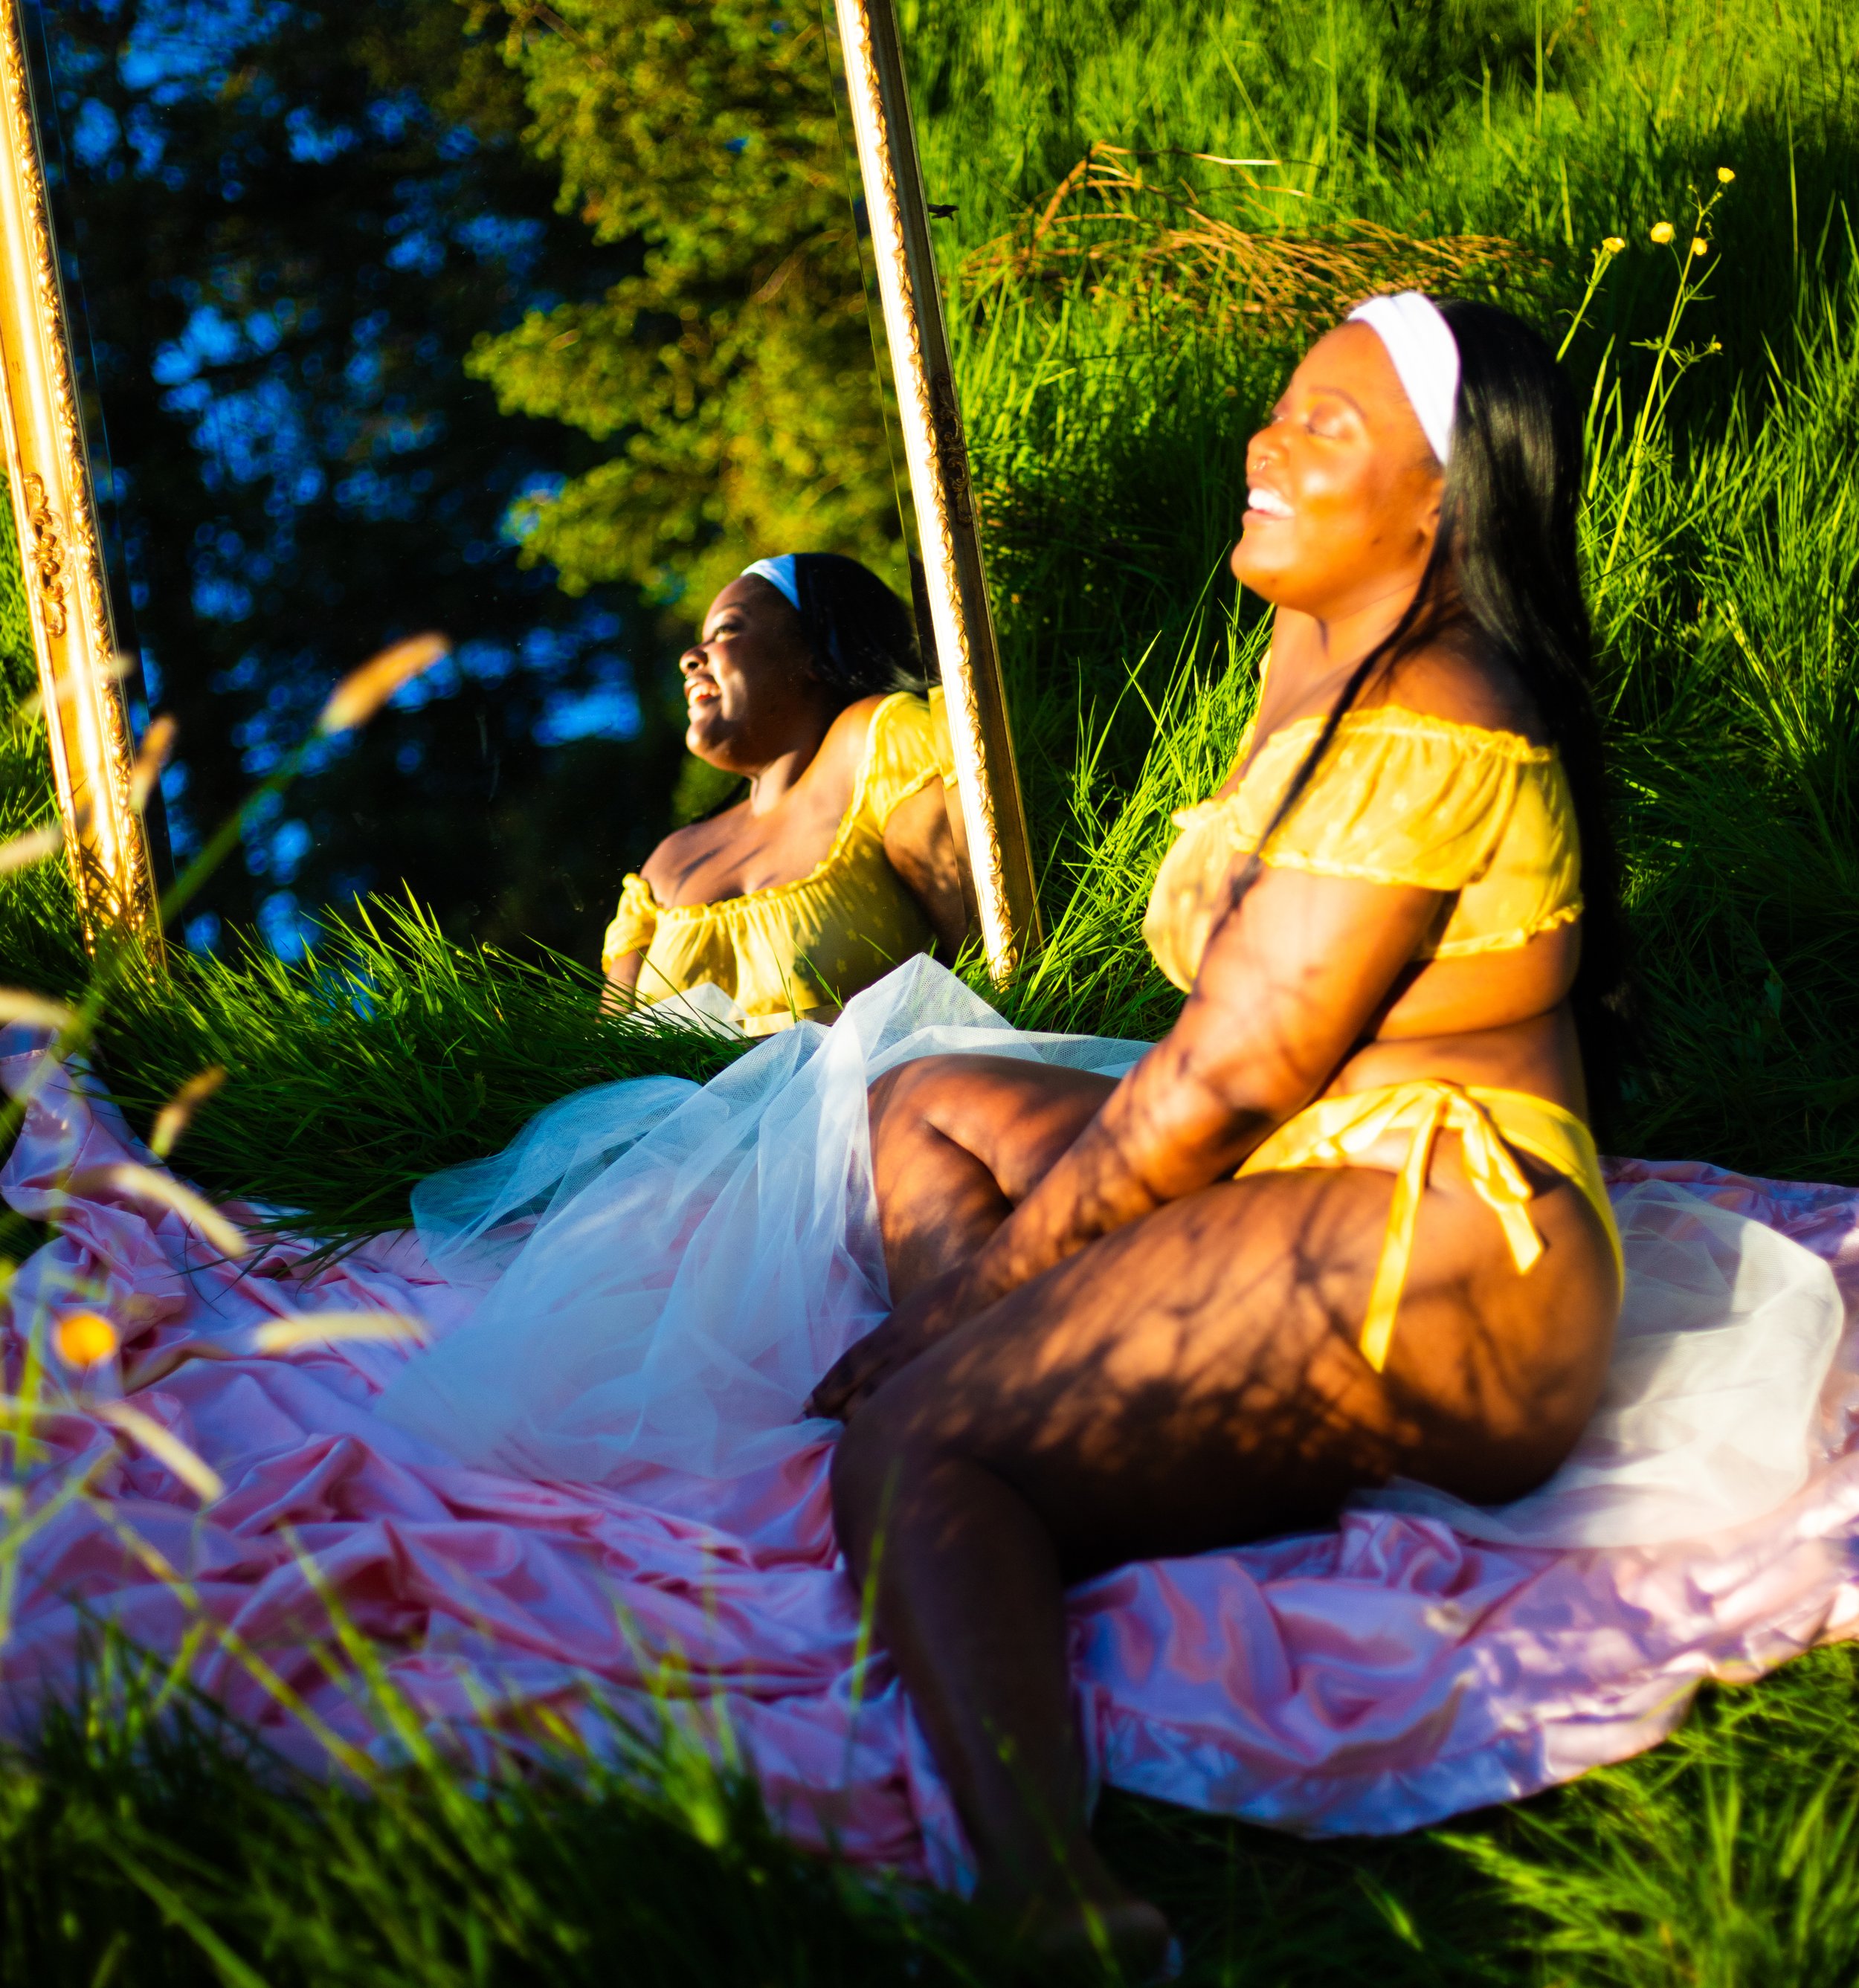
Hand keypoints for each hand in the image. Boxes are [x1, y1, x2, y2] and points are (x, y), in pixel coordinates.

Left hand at [806, 1266, 974, 1422]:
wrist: (982, 1287)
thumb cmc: (949, 1296)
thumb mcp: (908, 1310)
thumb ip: (891, 1335)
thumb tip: (880, 1354)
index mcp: (887, 1331)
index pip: (848, 1363)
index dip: (826, 1384)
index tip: (808, 1403)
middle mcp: (895, 1348)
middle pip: (854, 1383)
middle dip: (831, 1404)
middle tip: (811, 1422)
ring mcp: (916, 1362)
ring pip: (875, 1397)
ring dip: (854, 1417)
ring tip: (838, 1435)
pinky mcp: (937, 1371)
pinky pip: (905, 1399)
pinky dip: (889, 1416)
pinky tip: (883, 1432)